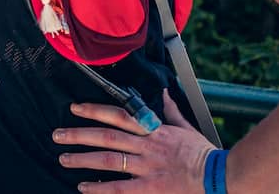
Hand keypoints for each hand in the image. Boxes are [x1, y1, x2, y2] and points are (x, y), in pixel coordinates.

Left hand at [53, 90, 215, 190]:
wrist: (222, 177)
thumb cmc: (206, 154)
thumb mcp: (187, 128)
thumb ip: (171, 111)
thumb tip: (165, 94)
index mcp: (154, 130)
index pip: (118, 115)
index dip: (94, 110)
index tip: (74, 108)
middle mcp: (147, 146)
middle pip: (106, 136)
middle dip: (78, 134)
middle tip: (56, 135)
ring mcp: (148, 167)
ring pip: (108, 159)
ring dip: (82, 159)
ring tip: (63, 159)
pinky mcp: (152, 187)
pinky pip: (121, 187)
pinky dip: (101, 188)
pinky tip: (84, 187)